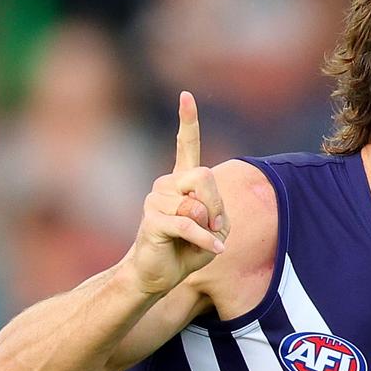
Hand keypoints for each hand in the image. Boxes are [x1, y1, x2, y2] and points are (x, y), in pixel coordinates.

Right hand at [126, 91, 229, 294]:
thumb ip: (217, 212)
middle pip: (204, 177)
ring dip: (208, 227)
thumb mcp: (216, 230)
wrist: (158, 274)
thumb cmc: (188, 250)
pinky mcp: (152, 220)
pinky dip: (205, 239)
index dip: (187, 121)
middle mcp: (166, 184)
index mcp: (181, 181)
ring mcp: (155, 200)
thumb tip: (198, 207)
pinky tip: (216, 250)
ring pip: (197, 204)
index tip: (185, 95)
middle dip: (217, 204)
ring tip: (198, 240)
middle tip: (213, 227)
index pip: (185, 145)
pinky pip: (188, 224)